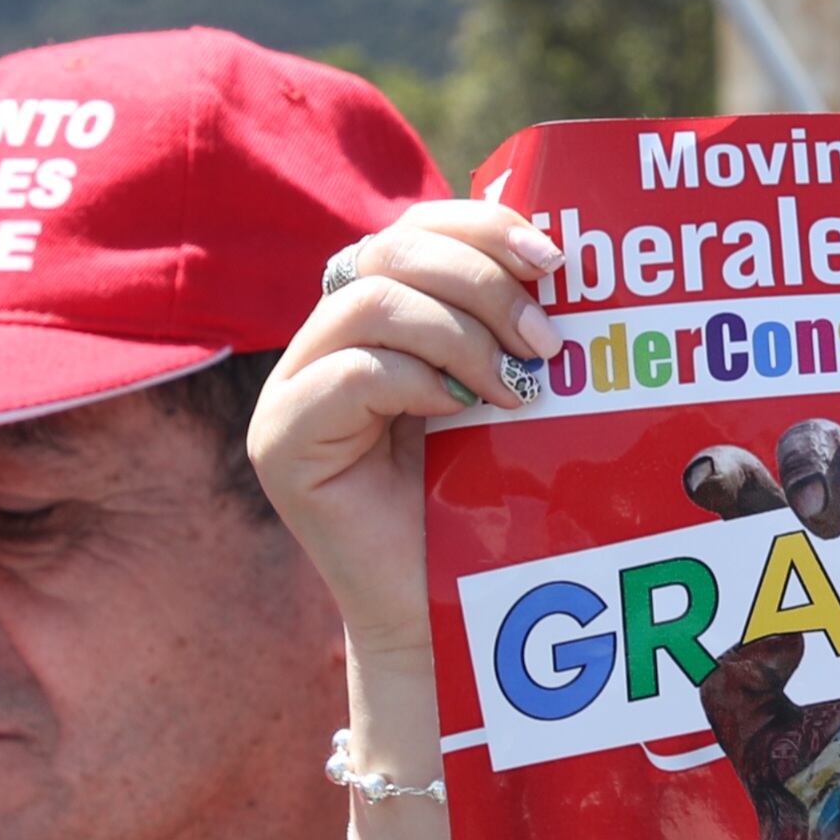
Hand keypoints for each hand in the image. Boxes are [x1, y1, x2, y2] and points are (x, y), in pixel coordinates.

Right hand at [246, 203, 561, 662]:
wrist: (451, 615)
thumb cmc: (490, 505)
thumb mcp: (503, 391)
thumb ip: (505, 325)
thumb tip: (557, 255)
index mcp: (374, 320)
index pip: (410, 230)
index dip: (478, 224)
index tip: (554, 257)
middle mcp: (322, 345)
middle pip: (389, 252)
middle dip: (481, 280)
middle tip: (548, 340)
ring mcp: (291, 392)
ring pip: (371, 302)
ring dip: (462, 334)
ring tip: (520, 387)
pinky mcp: (281, 443)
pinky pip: (351, 372)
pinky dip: (419, 379)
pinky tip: (463, 413)